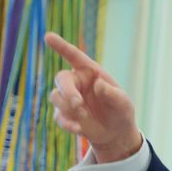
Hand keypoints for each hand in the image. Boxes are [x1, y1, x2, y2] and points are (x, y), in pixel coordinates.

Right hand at [45, 32, 140, 162]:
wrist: (115, 133)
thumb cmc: (120, 112)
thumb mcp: (123, 103)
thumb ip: (112, 94)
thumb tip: (98, 84)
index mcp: (91, 73)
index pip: (75, 56)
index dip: (61, 46)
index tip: (48, 37)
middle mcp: (77, 82)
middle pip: (61, 78)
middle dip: (67, 91)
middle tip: (78, 104)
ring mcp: (69, 98)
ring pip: (56, 96)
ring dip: (68, 107)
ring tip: (84, 117)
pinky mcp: (65, 114)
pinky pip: (58, 115)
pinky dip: (66, 122)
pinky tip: (78, 129)